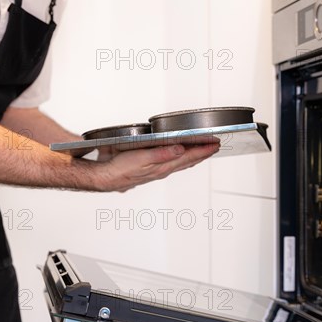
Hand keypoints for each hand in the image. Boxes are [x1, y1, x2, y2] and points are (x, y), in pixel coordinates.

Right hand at [94, 143, 219, 191]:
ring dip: (194, 156)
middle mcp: (163, 169)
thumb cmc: (121, 169)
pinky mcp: (152, 169)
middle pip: (189, 160)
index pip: (189, 156)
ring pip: (182, 162)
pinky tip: (181, 156)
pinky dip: (182, 158)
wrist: (107, 178)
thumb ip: (162, 154)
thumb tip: (180, 149)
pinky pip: (173, 163)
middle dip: (203, 153)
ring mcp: (158, 170)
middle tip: (215, 146)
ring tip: (203, 151)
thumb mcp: (142, 158)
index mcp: (163, 166)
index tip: (215, 144)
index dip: (203, 150)